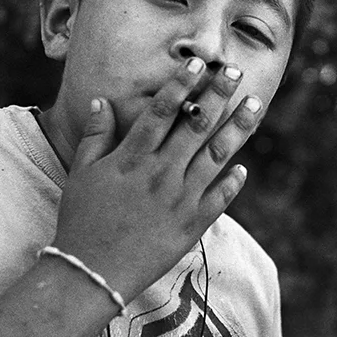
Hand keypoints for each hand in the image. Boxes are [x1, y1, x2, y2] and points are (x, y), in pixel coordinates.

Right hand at [51, 57, 262, 302]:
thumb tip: (102, 101)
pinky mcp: (192, 225)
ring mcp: (180, 200)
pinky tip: (243, 167)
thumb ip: (95, 136)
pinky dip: (233, 182)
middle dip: (218, 94)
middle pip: (196, 125)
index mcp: (132, 158)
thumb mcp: (81, 173)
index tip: (199, 63)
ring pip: (217, 156)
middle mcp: (160, 174)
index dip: (182, 84)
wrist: (92, 274)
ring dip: (238, 127)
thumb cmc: (81, 220)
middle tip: (236, 71)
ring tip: (255, 104)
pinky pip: (220, 198)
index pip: (162, 111)